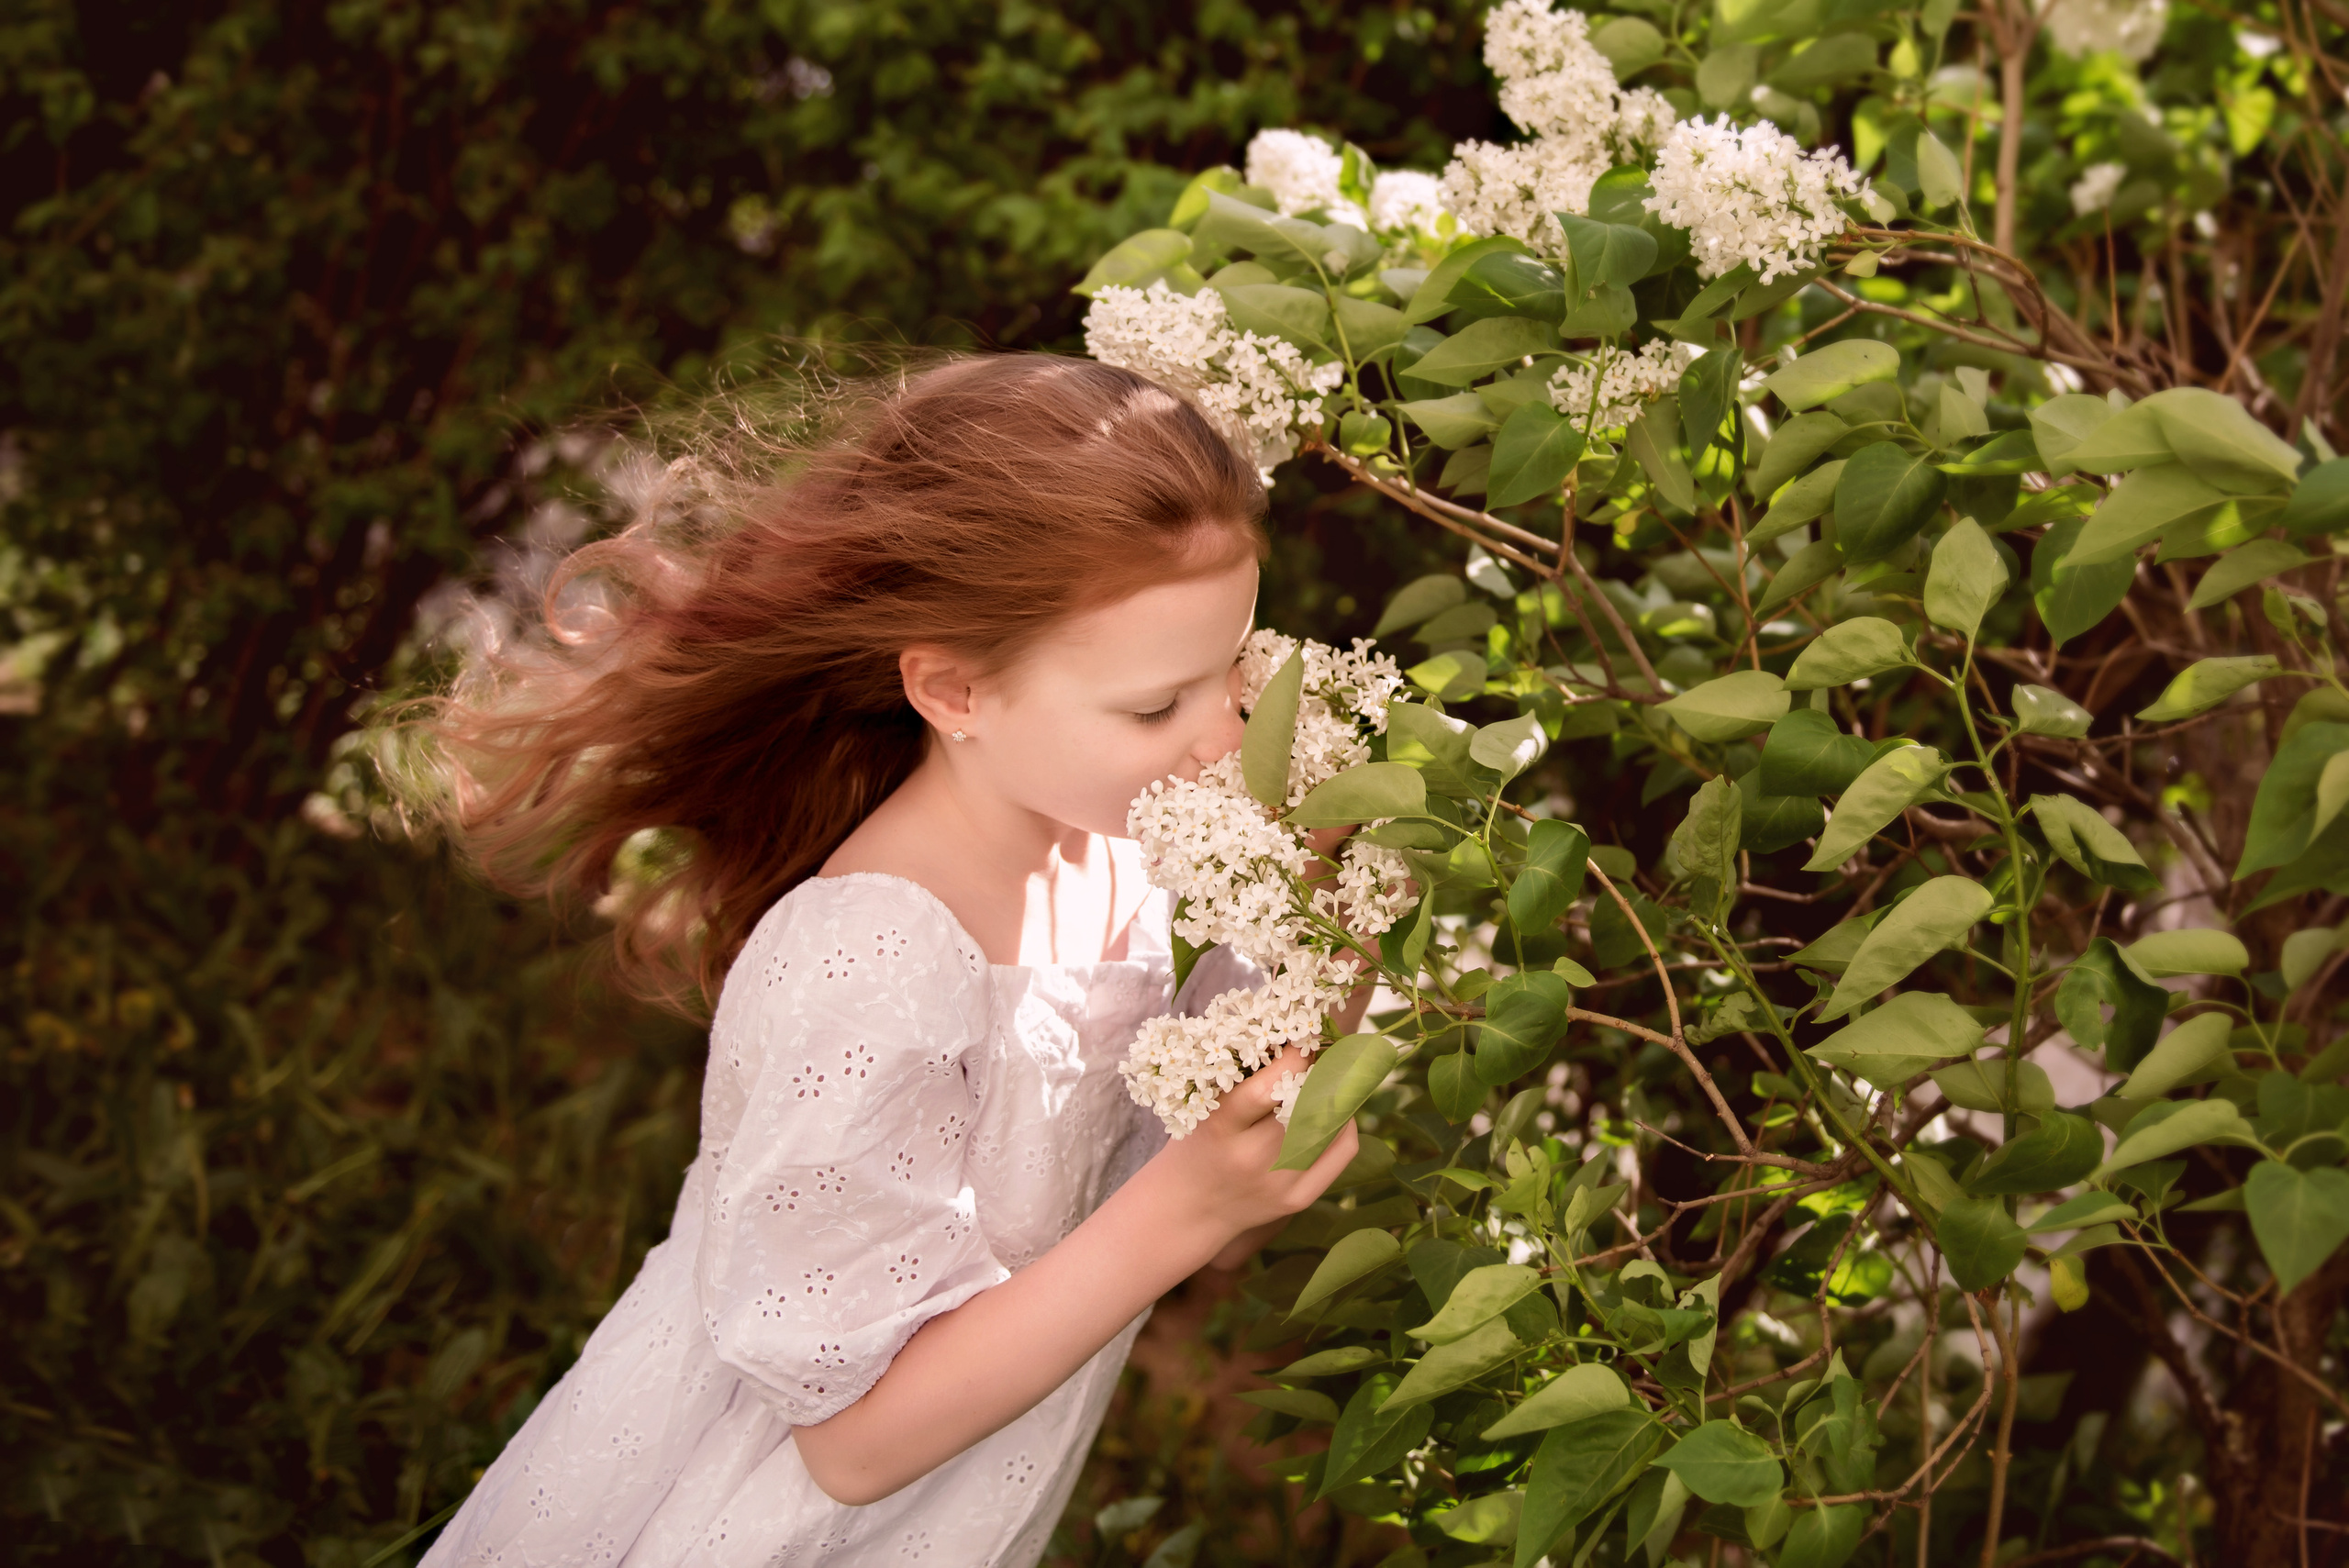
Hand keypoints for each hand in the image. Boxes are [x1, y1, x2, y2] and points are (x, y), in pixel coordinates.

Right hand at [1141, 1045, 1357, 1254]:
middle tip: (1324, 1053)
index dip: (1295, 1058)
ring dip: (1338, 1095)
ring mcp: (1278, 1182)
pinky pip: (1342, 1151)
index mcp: (1219, 1128)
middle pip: (1305, 1106)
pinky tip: (1337, 1113)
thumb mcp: (1205, 1107)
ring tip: (1331, 1079)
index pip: (1267, 1088)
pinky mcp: (1298, 1199)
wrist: (1190, 1209)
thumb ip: (1242, 1078)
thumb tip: (1293, 1036)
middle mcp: (1250, 1158)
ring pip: (1331, 1126)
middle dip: (1322, 1073)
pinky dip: (1346, 1124)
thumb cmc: (1198, 1144)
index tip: (1302, 1039)